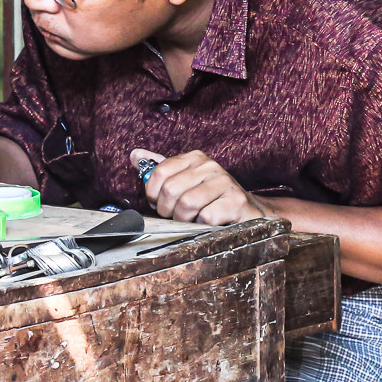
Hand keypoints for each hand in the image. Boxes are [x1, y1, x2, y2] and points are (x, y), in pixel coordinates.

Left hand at [134, 148, 268, 225]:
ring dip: (184, 220)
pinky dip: (203, 226)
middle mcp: (210, 166)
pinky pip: (206, 217)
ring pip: (187, 205)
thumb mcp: (186, 180)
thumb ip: (160, 168)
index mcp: (195, 158)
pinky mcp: (236, 202)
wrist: (247, 211)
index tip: (158, 203)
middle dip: (168, 210)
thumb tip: (134, 155)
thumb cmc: (211, 198)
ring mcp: (225, 183)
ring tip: (192, 219)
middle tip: (175, 215)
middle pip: (171, 190)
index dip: (153, 193)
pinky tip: (209, 223)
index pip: (159, 172)